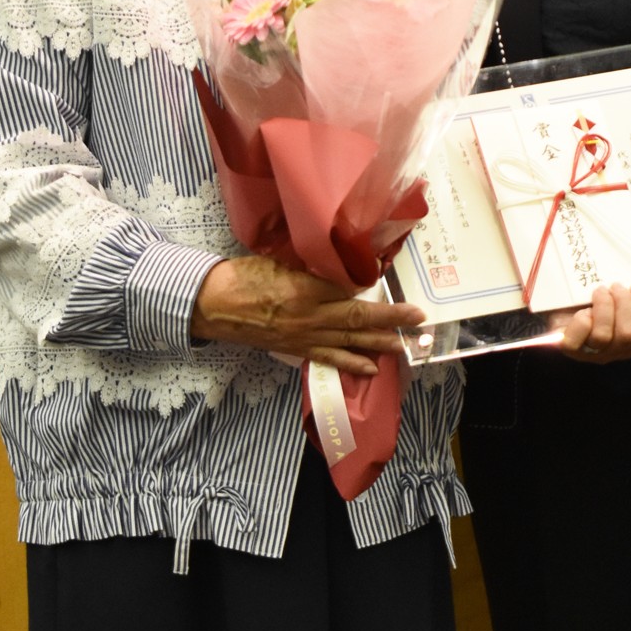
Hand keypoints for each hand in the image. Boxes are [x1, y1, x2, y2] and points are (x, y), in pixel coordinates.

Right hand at [190, 256, 423, 376]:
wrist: (212, 305)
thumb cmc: (242, 277)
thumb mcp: (278, 262)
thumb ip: (311, 267)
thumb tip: (341, 269)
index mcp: (305, 289)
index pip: (348, 289)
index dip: (373, 288)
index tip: (393, 282)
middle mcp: (309, 316)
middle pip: (357, 318)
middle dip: (391, 320)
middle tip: (418, 320)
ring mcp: (303, 336)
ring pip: (349, 342)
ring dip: (379, 344)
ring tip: (405, 346)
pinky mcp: (295, 349)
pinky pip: (329, 358)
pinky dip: (351, 364)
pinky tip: (371, 368)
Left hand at [559, 283, 630, 364]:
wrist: (570, 293)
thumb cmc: (608, 299)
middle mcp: (616, 351)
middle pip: (629, 335)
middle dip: (624, 305)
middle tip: (616, 287)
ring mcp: (592, 352)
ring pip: (603, 337)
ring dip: (603, 308)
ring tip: (600, 292)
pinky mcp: (569, 349)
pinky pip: (576, 342)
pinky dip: (580, 323)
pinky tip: (582, 312)